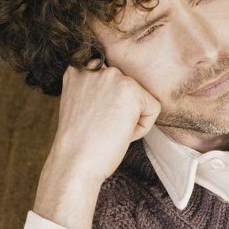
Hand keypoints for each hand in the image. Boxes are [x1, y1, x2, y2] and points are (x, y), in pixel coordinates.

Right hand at [52, 58, 161, 184]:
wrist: (75, 162)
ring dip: (131, 119)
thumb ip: (96, 88)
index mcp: (79, 68)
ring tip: (109, 129)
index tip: (94, 119)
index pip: (114, 82)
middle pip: (129, 90)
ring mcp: (113, 76)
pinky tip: (120, 132)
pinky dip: (142, 128)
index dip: (110, 106)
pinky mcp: (131, 91)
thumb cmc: (80, 142)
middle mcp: (95, 66)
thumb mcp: (80, 103)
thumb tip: (119, 89)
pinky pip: (153, 109)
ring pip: (141, 99)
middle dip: (121, 111)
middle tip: (101, 126)